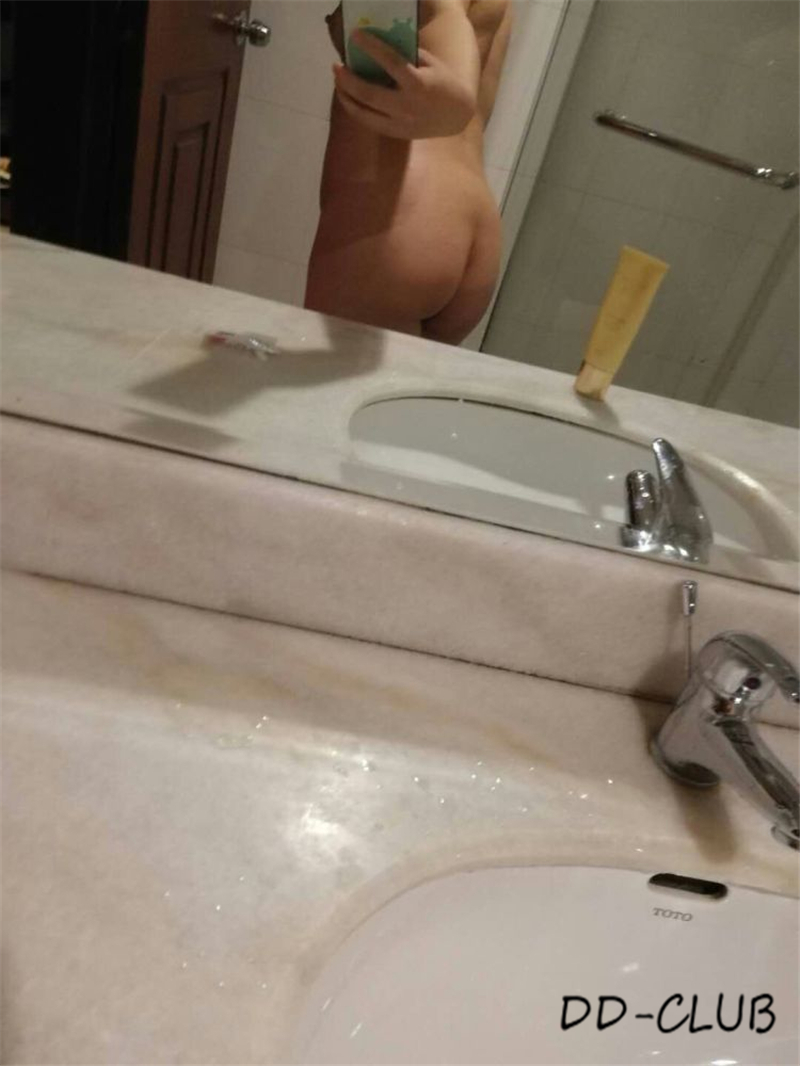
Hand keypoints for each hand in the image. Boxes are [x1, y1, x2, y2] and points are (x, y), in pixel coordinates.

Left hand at [333, 29, 475, 139]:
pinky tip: (349, 98)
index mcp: (417, 84)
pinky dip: (356, 109)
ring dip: (346, 97)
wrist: (456, 115)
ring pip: (363, 113)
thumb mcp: (429, 64)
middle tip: (336, 66)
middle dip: (348, 79)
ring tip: (338, 83)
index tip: (355, 35)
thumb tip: (377, 48)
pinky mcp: (395, 133)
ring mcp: (399, 123)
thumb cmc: (442, 82)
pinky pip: (369, 122)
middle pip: (368, 93)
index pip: (390, 62)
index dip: (371, 47)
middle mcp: (406, 106)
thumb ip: (405, 57)